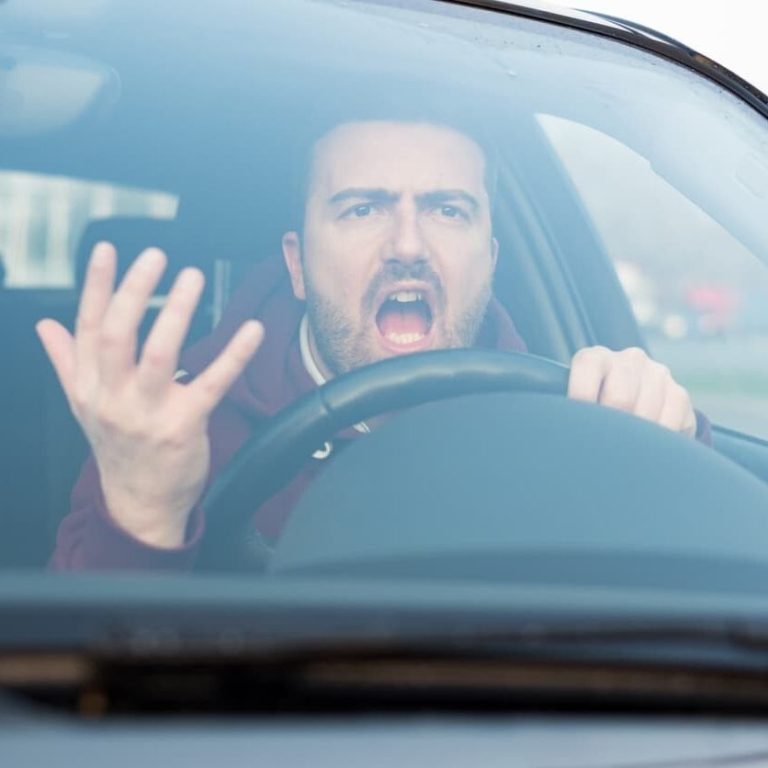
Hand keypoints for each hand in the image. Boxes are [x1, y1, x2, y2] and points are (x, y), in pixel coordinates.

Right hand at [36, 243, 263, 547]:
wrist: (139, 504)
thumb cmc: (117, 449)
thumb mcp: (83, 407)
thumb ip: (66, 363)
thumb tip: (45, 326)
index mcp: (89, 387)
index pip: (86, 328)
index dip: (95, 287)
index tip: (106, 251)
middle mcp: (113, 398)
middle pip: (116, 336)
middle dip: (133, 292)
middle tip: (154, 257)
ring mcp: (148, 413)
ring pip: (159, 354)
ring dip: (177, 313)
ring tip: (192, 278)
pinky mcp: (184, 426)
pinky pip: (211, 383)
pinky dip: (233, 355)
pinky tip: (250, 330)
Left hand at [567, 346, 695, 436]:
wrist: (636, 403)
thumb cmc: (594, 407)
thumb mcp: (578, 403)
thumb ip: (571, 409)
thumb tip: (564, 430)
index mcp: (596, 357)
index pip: (587, 368)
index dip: (581, 398)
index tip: (578, 425)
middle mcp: (629, 359)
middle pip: (619, 398)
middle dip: (611, 426)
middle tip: (605, 444)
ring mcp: (657, 373)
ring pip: (645, 415)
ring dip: (635, 438)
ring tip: (624, 447)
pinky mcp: (679, 393)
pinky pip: (669, 424)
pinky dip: (656, 440)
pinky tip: (646, 443)